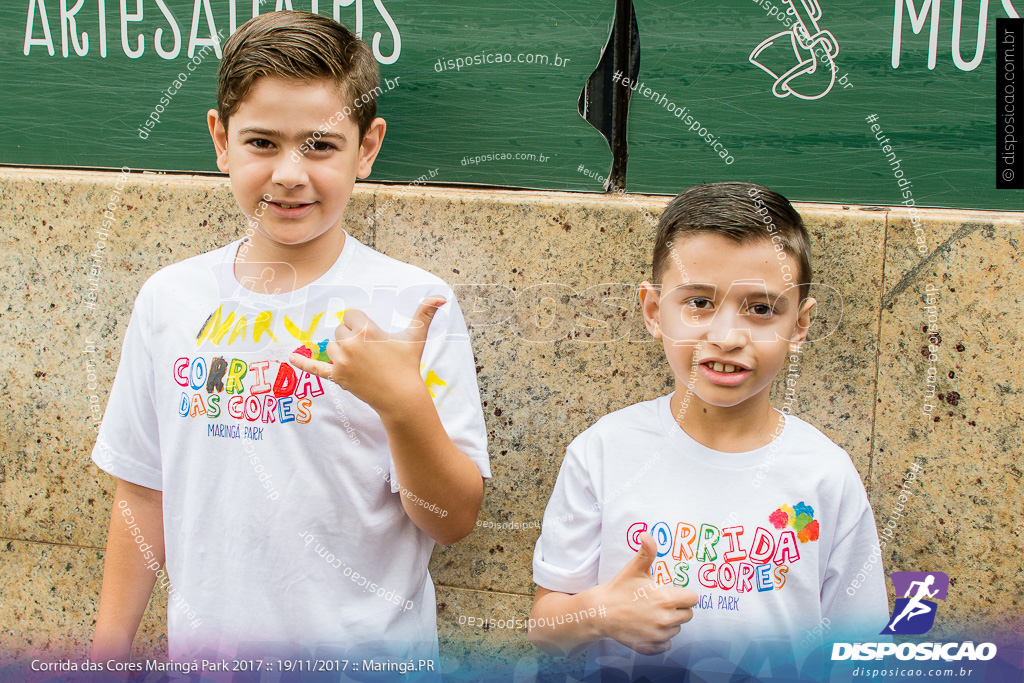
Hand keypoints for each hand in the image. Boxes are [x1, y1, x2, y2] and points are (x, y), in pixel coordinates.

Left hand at [289, 296, 444, 413]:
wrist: (401, 397)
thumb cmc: (408, 365)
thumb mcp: (415, 337)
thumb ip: (425, 313)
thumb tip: (441, 296)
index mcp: (366, 331)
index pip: (351, 316)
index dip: (362, 324)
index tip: (374, 337)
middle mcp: (350, 344)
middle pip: (340, 330)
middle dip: (352, 337)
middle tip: (370, 352)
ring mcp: (341, 362)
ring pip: (331, 346)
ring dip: (341, 350)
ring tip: (361, 361)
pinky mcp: (337, 377)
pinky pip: (314, 368)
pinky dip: (302, 364)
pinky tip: (289, 358)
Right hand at [595, 532, 698, 655]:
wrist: (600, 611)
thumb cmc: (619, 588)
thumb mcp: (634, 569)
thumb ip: (646, 552)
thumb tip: (646, 534)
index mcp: (666, 599)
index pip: (692, 599)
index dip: (684, 595)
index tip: (672, 593)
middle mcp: (665, 619)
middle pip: (687, 615)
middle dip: (678, 608)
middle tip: (661, 603)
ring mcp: (658, 635)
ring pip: (677, 629)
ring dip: (669, 623)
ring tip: (652, 614)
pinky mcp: (651, 647)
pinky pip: (666, 644)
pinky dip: (660, 638)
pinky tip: (649, 627)